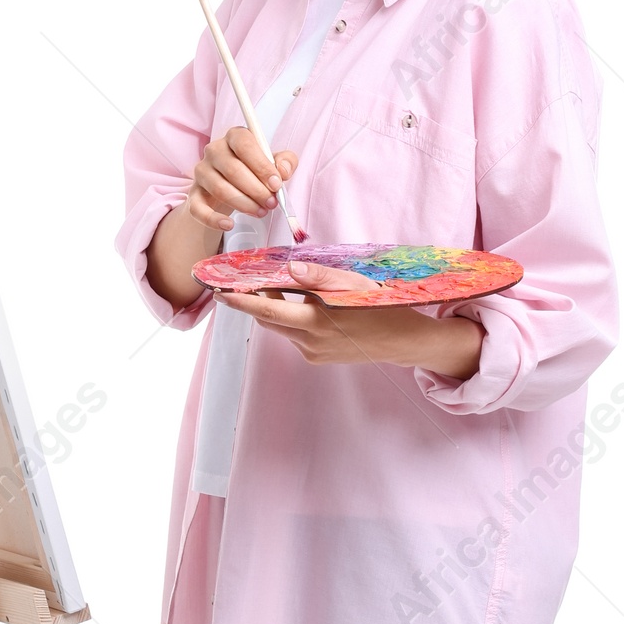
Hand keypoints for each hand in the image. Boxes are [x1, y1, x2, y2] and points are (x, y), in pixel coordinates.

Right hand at [186, 130, 299, 230]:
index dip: (261, 165)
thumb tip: (283, 171)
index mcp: (235, 136)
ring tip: (260, 212)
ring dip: (243, 204)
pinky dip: (213, 219)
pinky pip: (198, 208)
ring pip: (220, 189)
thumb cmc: (253, 171)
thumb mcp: (273, 163)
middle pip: (233, 169)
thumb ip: (285, 162)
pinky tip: (229, 224)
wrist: (230, 188)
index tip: (276, 184)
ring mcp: (202, 171)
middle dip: (256, 190)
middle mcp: (214, 150)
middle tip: (271, 203)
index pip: (245, 144)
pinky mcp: (194, 194)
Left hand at [215, 259, 484, 377]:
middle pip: (270, 320)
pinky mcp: (317, 357)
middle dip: (254, 301)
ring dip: (274, 309)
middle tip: (238, 283)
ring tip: (272, 288)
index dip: (242, 301)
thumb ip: (318, 276)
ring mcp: (312, 353)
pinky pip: (295, 335)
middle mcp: (309, 342)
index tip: (219, 292)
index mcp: (316, 322)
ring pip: (282, 327)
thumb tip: (290, 267)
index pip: (268, 311)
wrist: (403, 341)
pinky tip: (302, 305)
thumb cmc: (380, 305)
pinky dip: (292, 319)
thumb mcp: (352, 284)